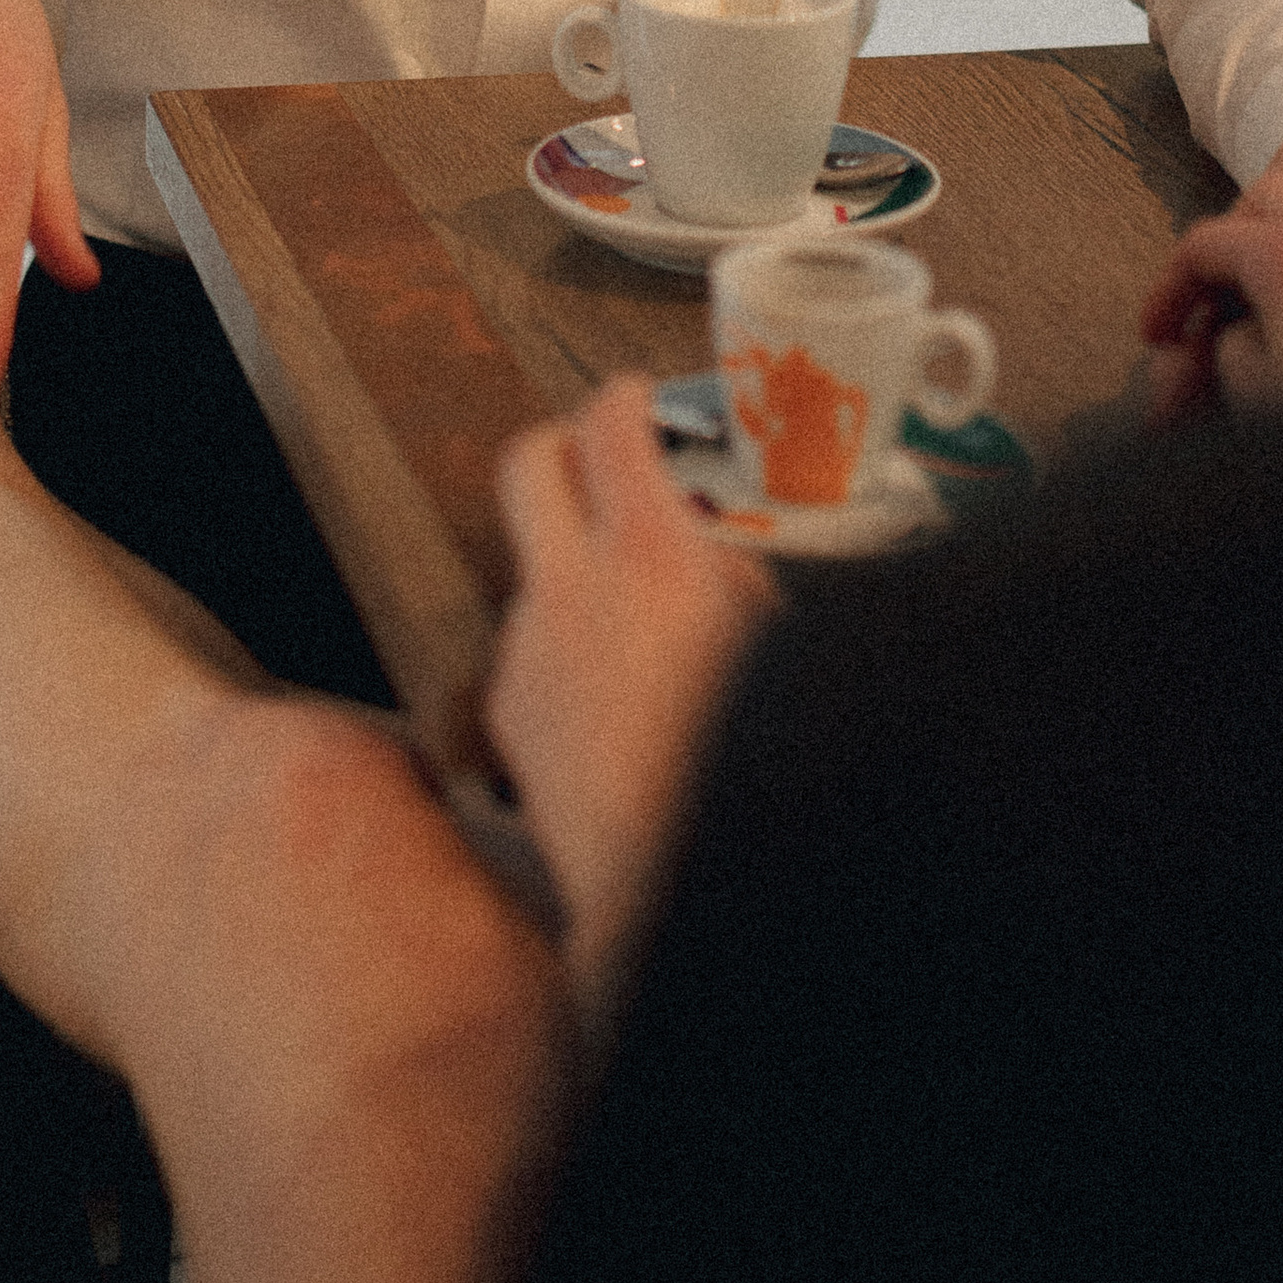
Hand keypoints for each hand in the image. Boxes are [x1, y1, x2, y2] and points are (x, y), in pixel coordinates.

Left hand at [488, 379, 777, 1007]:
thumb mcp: (774, 636)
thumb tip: (710, 551)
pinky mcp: (508, 716)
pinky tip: (619, 696)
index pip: (611, 427)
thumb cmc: (744, 760)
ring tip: (642, 614)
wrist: (671, 885)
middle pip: (528, 463)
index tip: (639, 397)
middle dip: (562, 441)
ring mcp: (527, 651)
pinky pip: (532, 650)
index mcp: (648, 553)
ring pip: (534, 568)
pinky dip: (568, 649)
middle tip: (601, 450)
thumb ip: (734, 574)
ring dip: (575, 567)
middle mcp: (569, 589)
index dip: (625, 398)